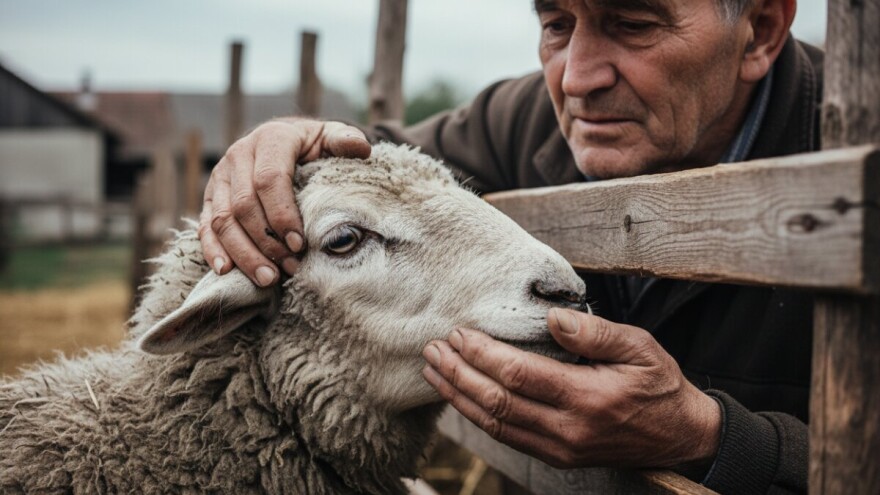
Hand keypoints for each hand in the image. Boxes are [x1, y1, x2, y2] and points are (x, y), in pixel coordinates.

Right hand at [200, 119, 370, 285]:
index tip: (300, 244)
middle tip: (290, 267)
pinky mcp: (211, 197)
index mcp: (270, 139)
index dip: (282, 215)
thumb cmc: (315, 147)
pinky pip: (206, 226)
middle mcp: (239, 154)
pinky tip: (226, 271)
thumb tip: (360, 148)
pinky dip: (213, 250)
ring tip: (268, 278)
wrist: (288, 143)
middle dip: (266, 241)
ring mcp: (221, 177)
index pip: (269, 180)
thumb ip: (346, 140)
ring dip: (243, 253)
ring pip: (222, 220)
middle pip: (243, 205)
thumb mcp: (331, 138)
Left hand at [421, 309, 720, 468]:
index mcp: (588, 398)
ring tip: (433, 371)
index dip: (482, 354)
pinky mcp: (556, 457)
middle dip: (458, 374)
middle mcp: (568, 429)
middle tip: (433, 349)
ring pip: (494, 425)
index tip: (459, 333)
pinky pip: (507, 437)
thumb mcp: (640, 348)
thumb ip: (596, 333)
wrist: (680, 436)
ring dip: (459, 397)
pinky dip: (477, 416)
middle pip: (496, 402)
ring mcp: (560, 448)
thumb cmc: (658, 385)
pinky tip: (460, 396)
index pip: (518, 375)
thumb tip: (553, 319)